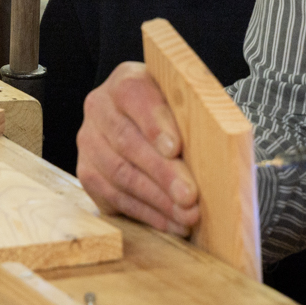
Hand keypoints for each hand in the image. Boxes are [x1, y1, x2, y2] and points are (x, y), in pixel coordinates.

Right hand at [74, 61, 199, 235]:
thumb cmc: (171, 113)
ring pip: (120, 174)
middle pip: (128, 142)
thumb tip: (218, 146)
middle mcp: (99, 108)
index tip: (175, 148)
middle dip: (163, 173)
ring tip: (187, 216)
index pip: (135, 96)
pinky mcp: (87, 173)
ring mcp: (89, 142)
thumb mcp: (181, 102)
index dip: (155, 124)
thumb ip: (193, 114)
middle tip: (190, 196)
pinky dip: (146, 214)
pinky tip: (171, 223)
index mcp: (125, 82)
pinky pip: (114, 197)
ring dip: (157, 200)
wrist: (138, 120)